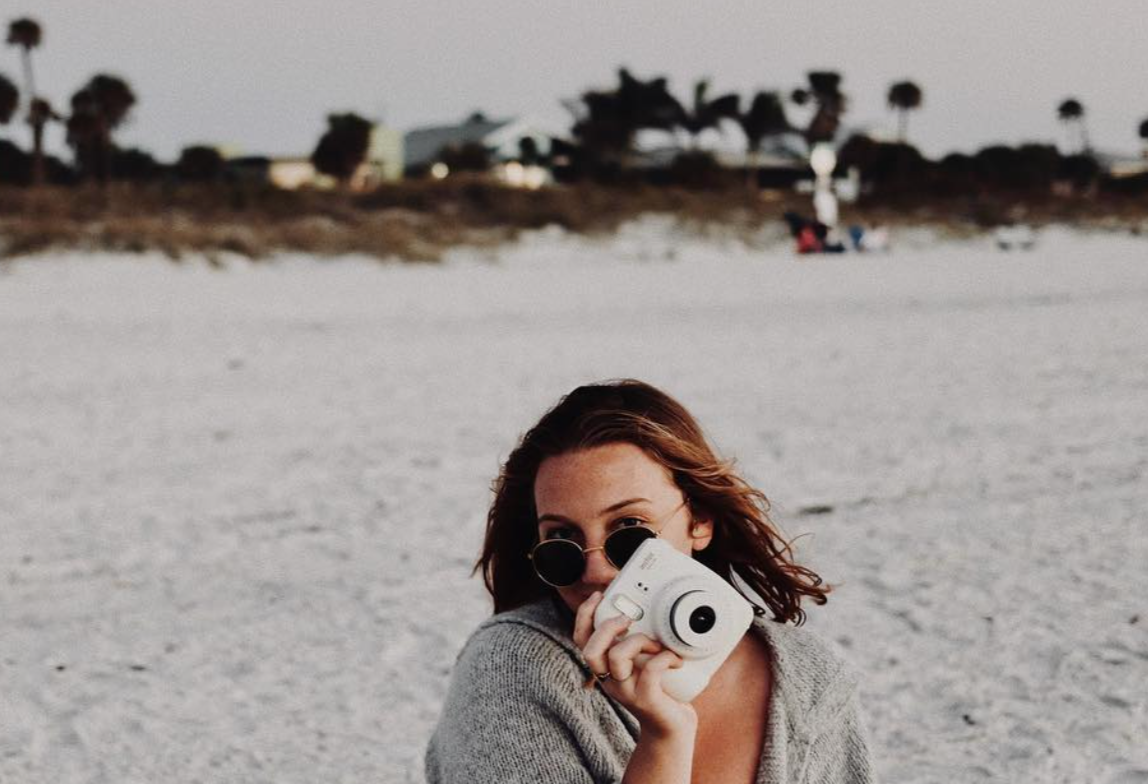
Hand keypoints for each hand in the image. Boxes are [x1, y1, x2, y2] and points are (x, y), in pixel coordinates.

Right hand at [573, 592, 696, 737]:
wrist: (671, 731)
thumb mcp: (642, 665)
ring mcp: (626, 692)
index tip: (599, 596)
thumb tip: (647, 610)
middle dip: (608, 626)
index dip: (584, 616)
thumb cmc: (660, 692)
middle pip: (590, 650)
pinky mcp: (646, 700)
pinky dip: (665, 657)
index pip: (581, 641)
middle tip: (629, 620)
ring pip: (617, 657)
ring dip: (639, 641)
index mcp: (605, 669)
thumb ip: (637, 644)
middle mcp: (610, 681)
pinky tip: (676, 659)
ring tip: (657, 644)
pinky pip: (650, 670)